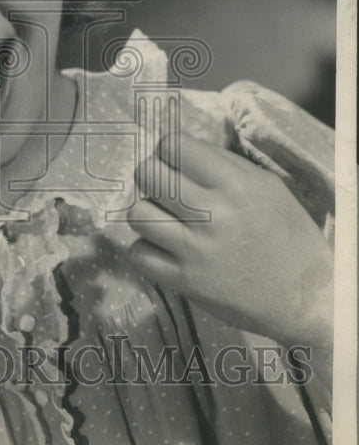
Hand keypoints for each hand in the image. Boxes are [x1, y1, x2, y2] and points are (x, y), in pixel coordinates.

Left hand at [126, 133, 332, 380]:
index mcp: (235, 183)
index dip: (169, 153)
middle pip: (147, 174)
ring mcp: (195, 249)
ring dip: (148, 214)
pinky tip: (166, 250)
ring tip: (167, 222)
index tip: (177, 165)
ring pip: (137, 213)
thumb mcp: (267, 187)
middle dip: (153, 178)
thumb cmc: (289, 236)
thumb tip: (178, 150)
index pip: (172, 146)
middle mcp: (212, 213)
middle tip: (166, 192)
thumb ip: (223, 165)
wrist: (308, 298)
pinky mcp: (185, 281)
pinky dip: (147, 250)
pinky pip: (138, 253)